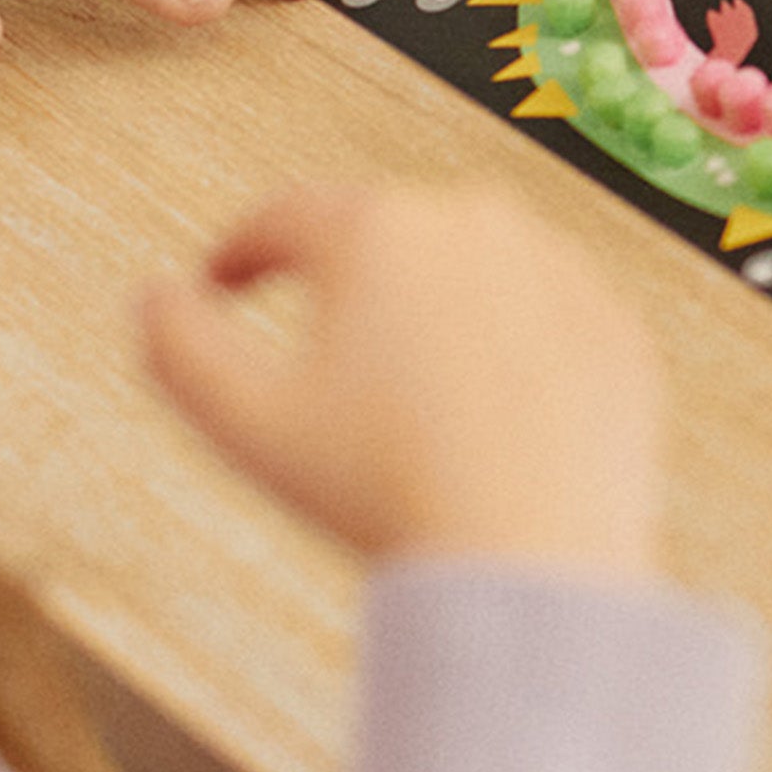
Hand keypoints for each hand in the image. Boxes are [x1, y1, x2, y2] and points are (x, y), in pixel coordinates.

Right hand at [140, 184, 662, 575]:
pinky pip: (545, 318)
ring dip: (431, 303)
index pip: (288, 217)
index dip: (242, 249)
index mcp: (377, 230)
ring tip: (401, 377)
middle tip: (316, 332)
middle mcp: (475, 222)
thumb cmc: (382, 493)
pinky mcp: (616, 325)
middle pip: (386, 234)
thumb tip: (154, 298)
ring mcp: (560, 267)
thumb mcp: (247, 425)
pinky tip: (483, 405)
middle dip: (344, 275)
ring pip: (472, 269)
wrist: (534, 554)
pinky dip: (510, 344)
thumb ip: (179, 349)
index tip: (224, 279)